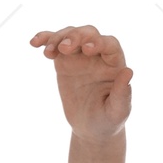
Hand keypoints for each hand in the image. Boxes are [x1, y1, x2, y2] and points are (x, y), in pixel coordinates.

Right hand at [30, 24, 133, 139]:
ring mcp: (80, 56)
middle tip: (64, 49)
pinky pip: (54, 44)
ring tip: (48, 53)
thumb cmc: (108, 120)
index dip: (98, 42)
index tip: (86, 50)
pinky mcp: (64, 60)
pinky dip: (44, 39)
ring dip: (58, 38)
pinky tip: (34, 43)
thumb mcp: (117, 111)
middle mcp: (98, 54)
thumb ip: (123, 94)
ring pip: (70, 35)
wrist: (91, 128)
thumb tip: (128, 71)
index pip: (109, 44)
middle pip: (88, 34)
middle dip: (76, 36)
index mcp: (115, 64)